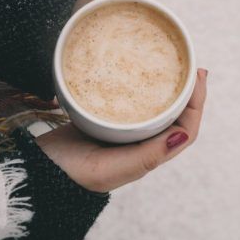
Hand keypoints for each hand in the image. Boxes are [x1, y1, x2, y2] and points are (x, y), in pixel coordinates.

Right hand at [36, 68, 207, 192]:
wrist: (40, 172)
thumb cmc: (76, 174)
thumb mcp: (114, 169)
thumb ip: (147, 156)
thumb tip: (183, 136)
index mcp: (147, 155)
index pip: (185, 129)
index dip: (197, 104)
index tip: (199, 76)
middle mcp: (139, 144)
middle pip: (173, 116)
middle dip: (186, 92)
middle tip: (190, 65)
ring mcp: (121, 132)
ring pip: (152, 108)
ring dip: (165, 89)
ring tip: (169, 66)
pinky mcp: (102, 121)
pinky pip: (127, 102)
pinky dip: (136, 88)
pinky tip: (131, 73)